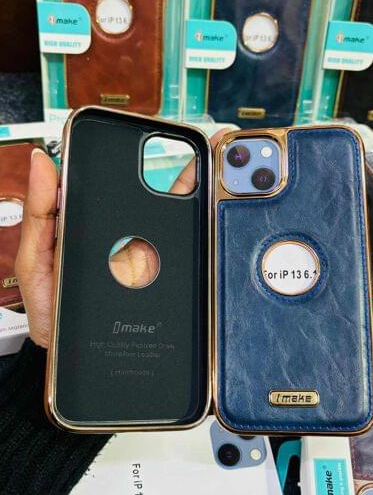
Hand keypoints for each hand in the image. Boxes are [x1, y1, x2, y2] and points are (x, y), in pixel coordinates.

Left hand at [16, 129, 228, 347]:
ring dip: (197, 187)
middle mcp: (122, 236)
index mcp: (90, 226)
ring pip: (176, 215)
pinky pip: (186, 246)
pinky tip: (213, 201)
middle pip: (152, 195)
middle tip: (199, 140)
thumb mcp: (35, 264)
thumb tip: (42, 162)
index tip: (135, 132)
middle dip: (178, 166)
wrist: (77, 362)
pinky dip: (201, 221)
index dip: (124, 156)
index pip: (109, 184)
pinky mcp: (164, 274)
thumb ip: (38, 216)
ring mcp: (146, 255)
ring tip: (215, 161)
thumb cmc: (51, 314)